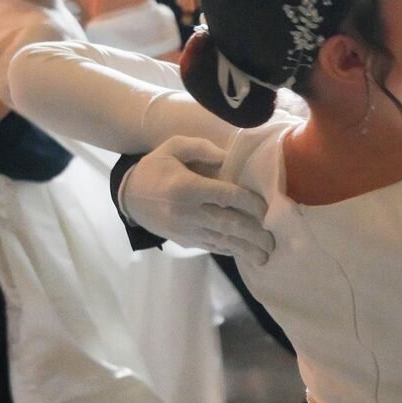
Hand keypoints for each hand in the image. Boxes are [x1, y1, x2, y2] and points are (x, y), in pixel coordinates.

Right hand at [120, 135, 275, 263]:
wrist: (128, 196)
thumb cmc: (156, 168)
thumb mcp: (173, 147)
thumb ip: (201, 148)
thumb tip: (228, 158)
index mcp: (187, 187)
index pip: (226, 196)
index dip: (250, 203)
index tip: (267, 208)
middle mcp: (187, 212)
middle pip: (228, 224)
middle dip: (254, 233)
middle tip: (273, 240)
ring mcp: (185, 229)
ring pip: (222, 241)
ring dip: (246, 249)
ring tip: (265, 255)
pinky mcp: (184, 240)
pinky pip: (212, 247)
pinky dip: (230, 250)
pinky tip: (245, 254)